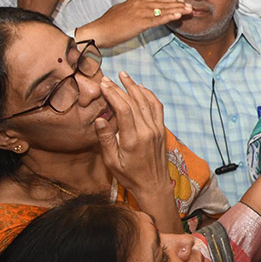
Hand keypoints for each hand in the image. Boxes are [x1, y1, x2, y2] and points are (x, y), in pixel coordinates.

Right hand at [80, 0, 192, 48]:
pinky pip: (157, 20)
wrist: (98, 31)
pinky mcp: (139, 23)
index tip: (181, 1)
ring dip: (177, 10)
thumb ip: (130, 0)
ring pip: (162, 10)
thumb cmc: (108, 23)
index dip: (170, 1)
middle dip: (178, 5)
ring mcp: (139, 13)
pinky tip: (178, 16)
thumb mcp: (120, 7)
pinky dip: (168, 17)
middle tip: (190, 5)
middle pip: (162, 4)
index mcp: (135, 1)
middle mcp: (139, 4)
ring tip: (189, 10)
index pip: (157, 0)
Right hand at [95, 72, 170, 199]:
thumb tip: (99, 119)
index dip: (113, 94)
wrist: (153, 185)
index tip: (103, 84)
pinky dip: (149, 95)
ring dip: (135, 87)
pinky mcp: (162, 130)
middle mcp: (148, 131)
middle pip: (134, 102)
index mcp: (133, 139)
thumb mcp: (112, 162)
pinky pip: (157, 108)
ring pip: (147, 102)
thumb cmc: (129, 176)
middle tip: (108, 78)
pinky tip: (141, 88)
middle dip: (120, 88)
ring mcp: (157, 129)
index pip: (123, 109)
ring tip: (124, 76)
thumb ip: (106, 139)